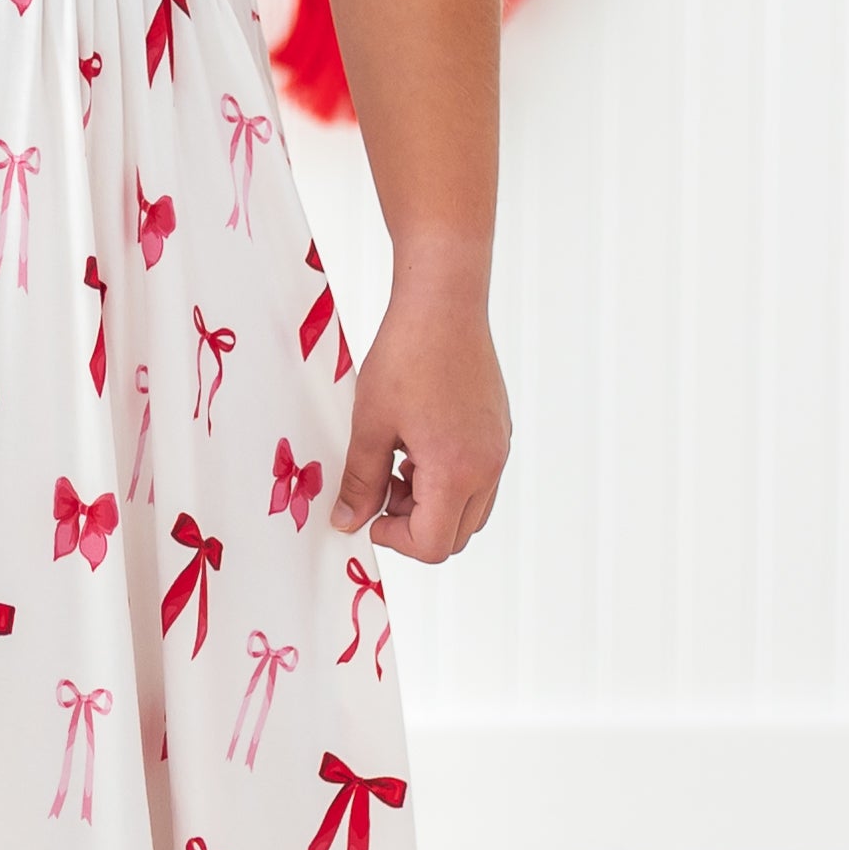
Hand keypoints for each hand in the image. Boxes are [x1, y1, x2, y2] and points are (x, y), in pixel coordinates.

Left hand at [329, 282, 508, 563]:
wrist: (444, 304)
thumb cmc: (407, 356)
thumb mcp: (370, 424)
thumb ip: (360, 481)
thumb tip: (349, 521)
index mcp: (457, 471)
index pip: (431, 545)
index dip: (393, 539)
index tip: (369, 514)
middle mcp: (488, 466)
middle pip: (455, 535)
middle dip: (414, 525)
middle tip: (381, 488)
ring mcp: (499, 448)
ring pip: (470, 509)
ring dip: (433, 503)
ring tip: (398, 462)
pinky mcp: (499, 430)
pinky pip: (480, 478)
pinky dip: (450, 478)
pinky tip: (419, 442)